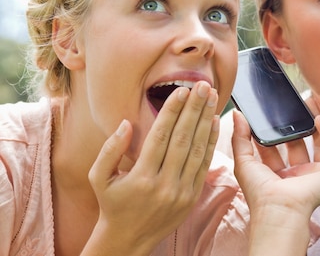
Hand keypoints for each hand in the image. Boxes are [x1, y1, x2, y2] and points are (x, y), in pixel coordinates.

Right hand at [84, 81, 219, 254]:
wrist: (128, 239)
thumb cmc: (112, 203)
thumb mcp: (99, 177)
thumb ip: (110, 149)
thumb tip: (126, 123)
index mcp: (140, 177)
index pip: (161, 136)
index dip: (172, 111)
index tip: (181, 91)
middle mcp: (164, 184)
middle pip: (183, 138)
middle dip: (194, 109)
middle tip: (203, 86)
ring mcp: (181, 191)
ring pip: (197, 149)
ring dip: (206, 120)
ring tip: (211, 98)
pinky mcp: (192, 196)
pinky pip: (204, 164)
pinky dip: (210, 142)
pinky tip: (214, 122)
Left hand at [232, 110, 319, 255]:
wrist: (281, 209)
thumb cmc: (261, 193)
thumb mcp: (243, 161)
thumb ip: (240, 137)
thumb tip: (237, 114)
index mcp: (276, 176)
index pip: (275, 148)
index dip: (273, 130)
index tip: (270, 112)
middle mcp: (297, 176)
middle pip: (298, 144)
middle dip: (295, 124)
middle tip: (291, 105)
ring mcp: (315, 174)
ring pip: (318, 144)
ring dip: (313, 124)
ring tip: (308, 104)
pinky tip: (319, 118)